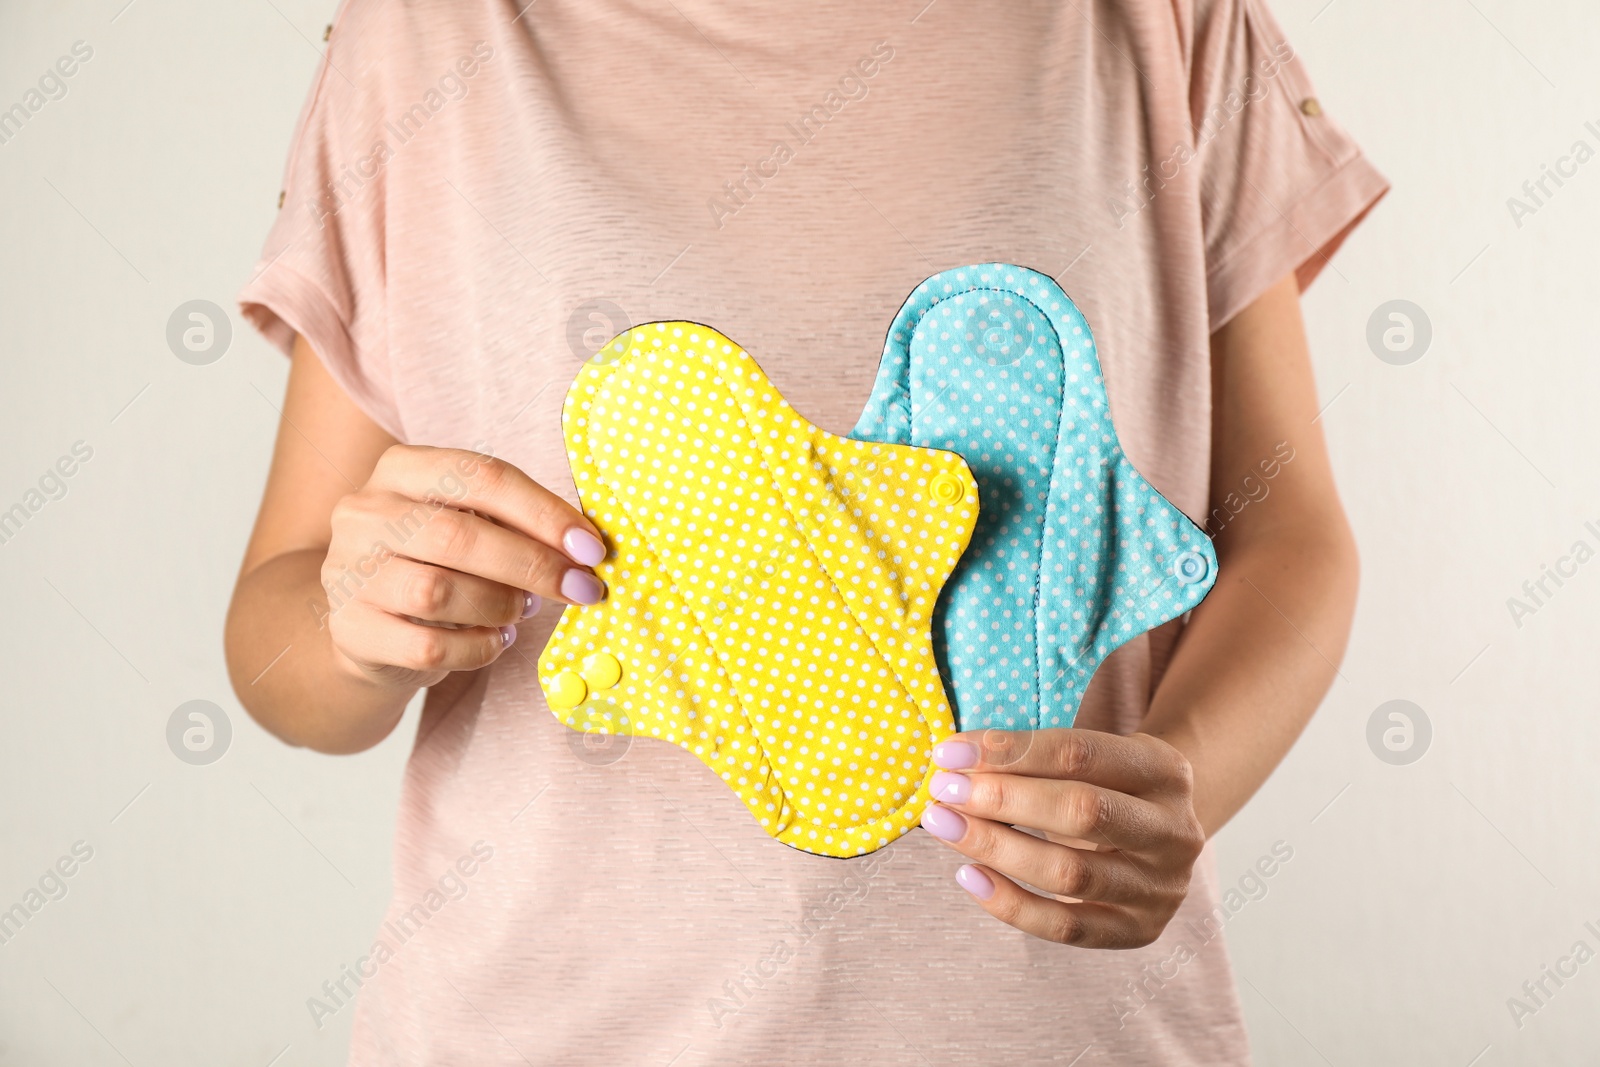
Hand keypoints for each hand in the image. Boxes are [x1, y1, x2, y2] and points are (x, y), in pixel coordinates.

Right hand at [320, 445, 606, 688]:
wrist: (366, 622)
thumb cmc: (436, 562)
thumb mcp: (468, 523)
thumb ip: (517, 524)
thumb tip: (586, 547)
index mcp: (401, 468)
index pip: (480, 475)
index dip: (543, 512)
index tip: (591, 547)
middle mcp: (365, 512)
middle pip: (458, 535)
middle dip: (532, 565)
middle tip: (579, 589)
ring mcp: (350, 571)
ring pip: (438, 593)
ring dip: (500, 607)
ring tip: (522, 611)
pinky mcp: (350, 630)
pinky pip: (429, 647)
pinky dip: (478, 648)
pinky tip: (495, 640)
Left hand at [919, 728, 1204, 947]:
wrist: (1163, 838)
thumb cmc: (1110, 787)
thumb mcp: (1098, 758)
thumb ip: (1038, 757)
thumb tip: (954, 761)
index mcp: (1165, 771)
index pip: (1080, 753)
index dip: (1009, 750)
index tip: (951, 752)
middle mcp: (1174, 830)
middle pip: (1081, 811)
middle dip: (1002, 799)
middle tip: (943, 790)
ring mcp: (1161, 887)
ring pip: (1070, 873)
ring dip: (996, 848)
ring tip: (944, 826)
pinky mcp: (1139, 931)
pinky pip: (1066, 927)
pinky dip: (1011, 904)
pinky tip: (969, 876)